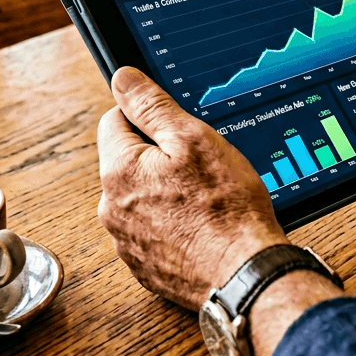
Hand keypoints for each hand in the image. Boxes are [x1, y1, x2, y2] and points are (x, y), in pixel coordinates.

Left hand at [97, 67, 288, 309]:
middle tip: (200, 165)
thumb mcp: (194, 139)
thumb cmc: (226, 209)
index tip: (175, 128)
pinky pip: (153, 233)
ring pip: (141, 199)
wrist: (245, 275)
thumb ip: (152, 106)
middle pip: (127, 162)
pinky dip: (173, 227)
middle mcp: (111, 209)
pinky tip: (202, 227)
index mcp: (118, 171)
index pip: (114, 121)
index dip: (147, 116)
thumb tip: (123, 79)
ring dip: (165, 194)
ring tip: (205, 200)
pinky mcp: (146, 268)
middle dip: (158, 157)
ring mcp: (127, 243)